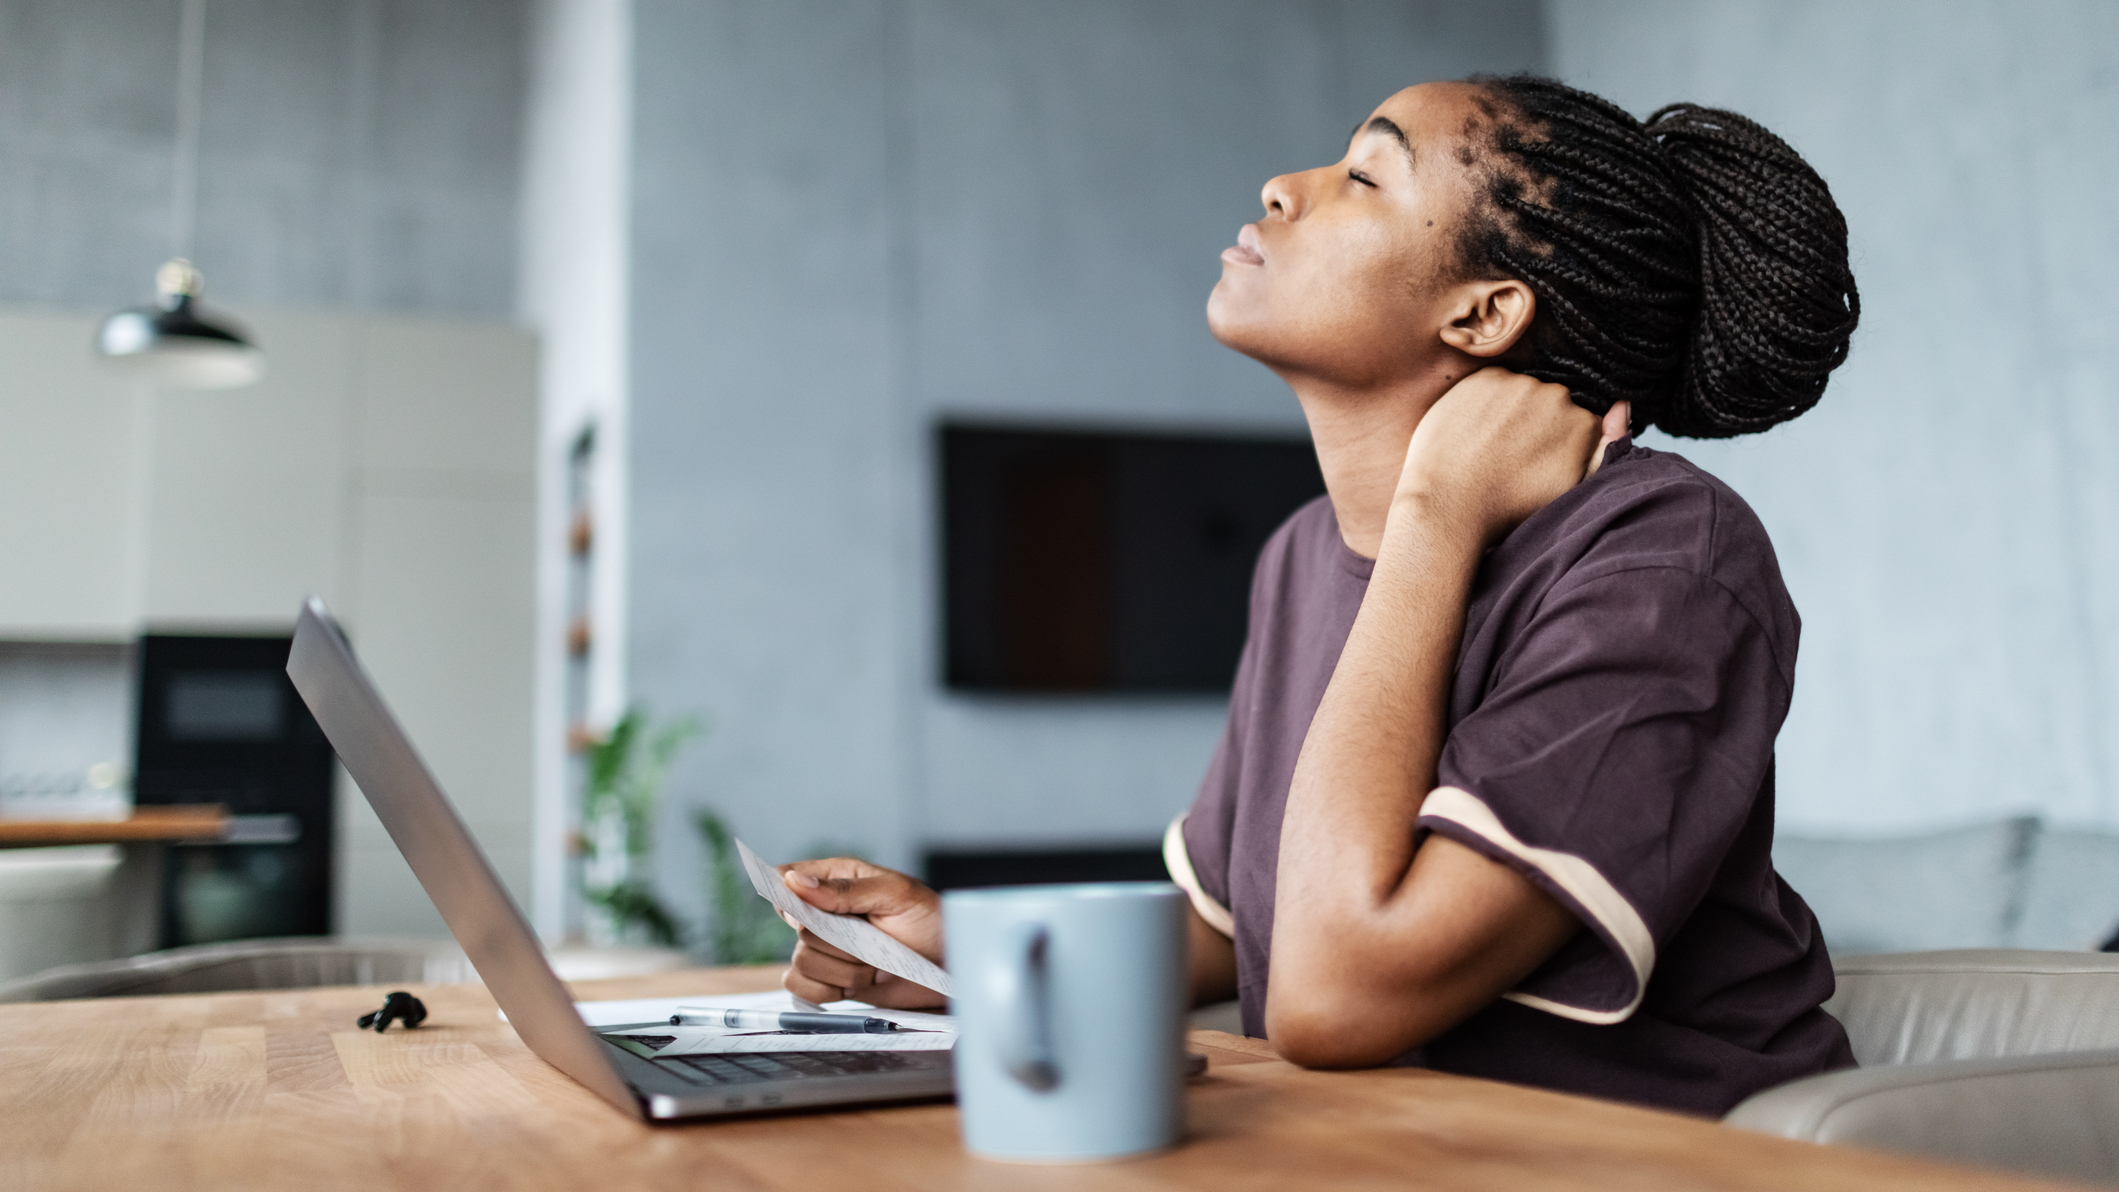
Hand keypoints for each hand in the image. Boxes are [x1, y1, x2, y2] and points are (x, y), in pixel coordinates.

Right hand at [778, 858, 947, 1008]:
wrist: (949, 967)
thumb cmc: (931, 921)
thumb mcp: (896, 894)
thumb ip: (845, 891)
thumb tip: (794, 883)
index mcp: (838, 879)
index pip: (787, 877)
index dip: (789, 896)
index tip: (809, 915)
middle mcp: (826, 912)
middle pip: (798, 929)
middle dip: (838, 944)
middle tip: (872, 942)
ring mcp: (827, 948)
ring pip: (801, 961)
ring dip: (842, 971)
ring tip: (874, 964)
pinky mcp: (829, 979)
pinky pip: (800, 987)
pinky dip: (825, 991)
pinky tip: (854, 985)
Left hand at [1395, 367, 1629, 544]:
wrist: (1449, 505)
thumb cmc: (1510, 508)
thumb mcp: (1570, 488)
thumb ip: (1606, 448)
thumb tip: (1623, 404)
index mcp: (1583, 424)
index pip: (1578, 421)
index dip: (1555, 444)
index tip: (1534, 465)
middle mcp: (1558, 396)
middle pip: (1551, 403)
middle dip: (1535, 425)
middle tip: (1508, 458)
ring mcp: (1520, 384)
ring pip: (1521, 392)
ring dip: (1510, 412)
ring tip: (1488, 447)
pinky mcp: (1485, 378)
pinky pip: (1492, 384)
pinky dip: (1484, 403)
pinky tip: (1472, 432)